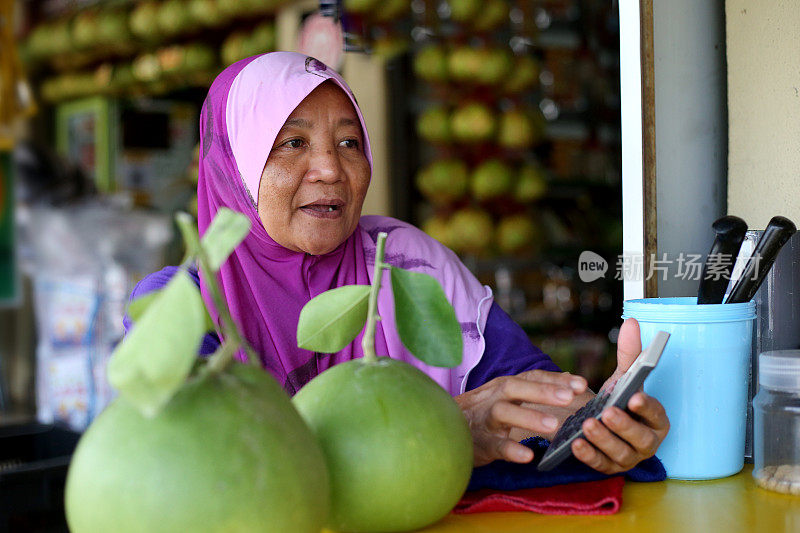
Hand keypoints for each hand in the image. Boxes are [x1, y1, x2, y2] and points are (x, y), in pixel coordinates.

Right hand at [454, 370, 587, 466]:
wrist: (441, 430)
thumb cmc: (482, 414)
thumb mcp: (505, 398)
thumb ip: (534, 389)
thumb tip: (570, 381)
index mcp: (503, 387)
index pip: (530, 377)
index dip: (555, 380)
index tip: (582, 384)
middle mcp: (493, 398)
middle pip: (516, 387)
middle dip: (543, 391)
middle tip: (570, 397)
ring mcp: (484, 420)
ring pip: (504, 413)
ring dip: (529, 417)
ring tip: (554, 425)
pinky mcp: (479, 443)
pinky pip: (495, 445)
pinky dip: (511, 449)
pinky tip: (527, 456)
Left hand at [571, 318, 669, 473]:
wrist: (600, 419)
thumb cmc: (620, 398)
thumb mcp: (624, 376)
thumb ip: (630, 352)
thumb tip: (632, 323)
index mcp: (656, 419)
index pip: (657, 415)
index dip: (647, 407)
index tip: (634, 396)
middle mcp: (647, 442)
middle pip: (640, 439)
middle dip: (624, 426)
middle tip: (607, 413)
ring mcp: (628, 457)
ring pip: (620, 454)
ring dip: (604, 440)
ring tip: (587, 425)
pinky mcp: (608, 467)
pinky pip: (600, 464)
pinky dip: (589, 456)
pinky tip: (575, 443)